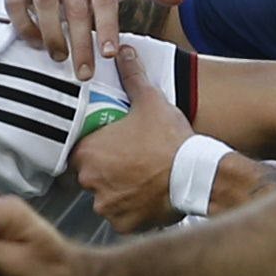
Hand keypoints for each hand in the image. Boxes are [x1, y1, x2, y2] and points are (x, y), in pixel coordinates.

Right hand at [3, 0, 184, 76]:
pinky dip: (24, 25)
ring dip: (52, 36)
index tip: (109, 56)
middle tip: (85, 72)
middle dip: (80, 42)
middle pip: (74, 5)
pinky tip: (37, 44)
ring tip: (60, 59)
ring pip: (43, 3)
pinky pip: (14, 2)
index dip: (106, 29)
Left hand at [67, 43, 189, 230]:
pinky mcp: (122, 225)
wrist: (198, 176)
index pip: (78, 151)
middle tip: (130, 161)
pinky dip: (131, 210)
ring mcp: (106, 206)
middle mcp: (90, 182)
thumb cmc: (171, 140)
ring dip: (117, 191)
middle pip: (90, 176)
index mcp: (88, 152)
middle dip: (106, 170)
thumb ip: (132, 76)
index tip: (111, 144)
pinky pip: (120, 218)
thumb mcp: (150, 101)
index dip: (95, 147)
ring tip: (141, 179)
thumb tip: (124, 51)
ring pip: (105, 197)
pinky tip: (147, 197)